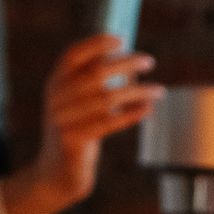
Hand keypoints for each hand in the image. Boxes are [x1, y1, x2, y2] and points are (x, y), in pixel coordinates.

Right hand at [0, 34, 162, 213]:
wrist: (55, 174)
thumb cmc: (75, 134)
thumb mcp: (78, 105)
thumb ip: (95, 85)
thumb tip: (132, 63)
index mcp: (54, 83)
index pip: (73, 55)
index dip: (97, 44)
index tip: (122, 39)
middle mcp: (56, 98)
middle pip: (96, 73)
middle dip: (126, 64)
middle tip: (150, 61)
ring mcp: (62, 120)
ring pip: (107, 99)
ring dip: (138, 91)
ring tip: (159, 89)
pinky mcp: (73, 140)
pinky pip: (109, 123)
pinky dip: (132, 114)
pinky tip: (148, 108)